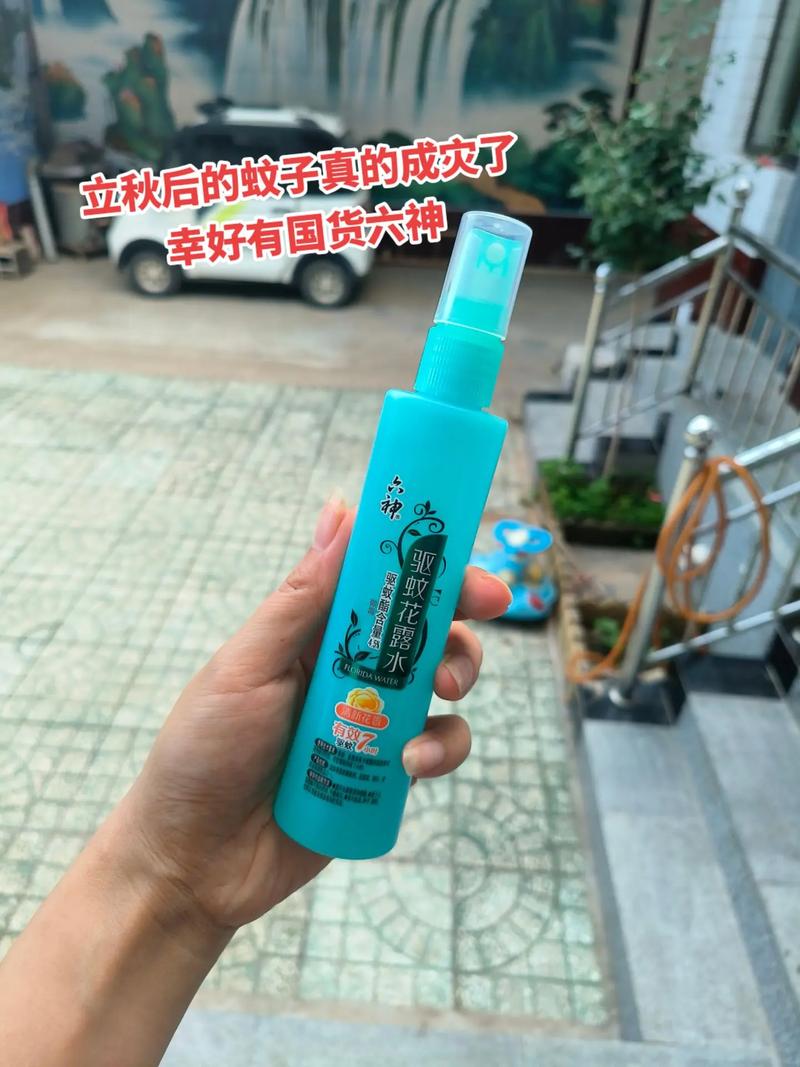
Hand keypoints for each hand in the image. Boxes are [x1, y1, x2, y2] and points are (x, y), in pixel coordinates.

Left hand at [118, 497, 510, 934]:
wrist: (193, 861)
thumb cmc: (202, 752)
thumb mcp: (246, 667)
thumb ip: (300, 598)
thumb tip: (341, 510)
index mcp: (312, 633)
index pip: (378, 580)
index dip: (425, 560)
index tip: (461, 549)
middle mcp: (348, 669)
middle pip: (423, 627)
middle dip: (457, 613)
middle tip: (485, 610)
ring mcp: (370, 722)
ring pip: (440, 683)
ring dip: (457, 675)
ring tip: (443, 693)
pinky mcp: (383, 773)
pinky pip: (435, 747)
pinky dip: (440, 749)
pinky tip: (411, 764)